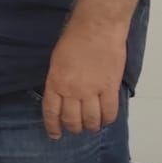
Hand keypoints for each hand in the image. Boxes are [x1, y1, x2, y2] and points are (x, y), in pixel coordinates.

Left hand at [41, 19, 126, 138]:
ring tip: (92, 127)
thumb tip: (63, 97)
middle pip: (72, 119)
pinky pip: (110, 111)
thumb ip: (58, 81)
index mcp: (55, 82)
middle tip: (76, 129)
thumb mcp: (56, 61)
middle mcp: (72, 90)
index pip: (51, 112)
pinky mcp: (110, 87)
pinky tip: (106, 120)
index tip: (55, 135)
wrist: (96, 27)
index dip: (53, 126)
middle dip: (73, 128)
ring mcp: (92, 90)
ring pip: (91, 120)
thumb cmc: (74, 39)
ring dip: (91, 127)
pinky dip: (108, 119)